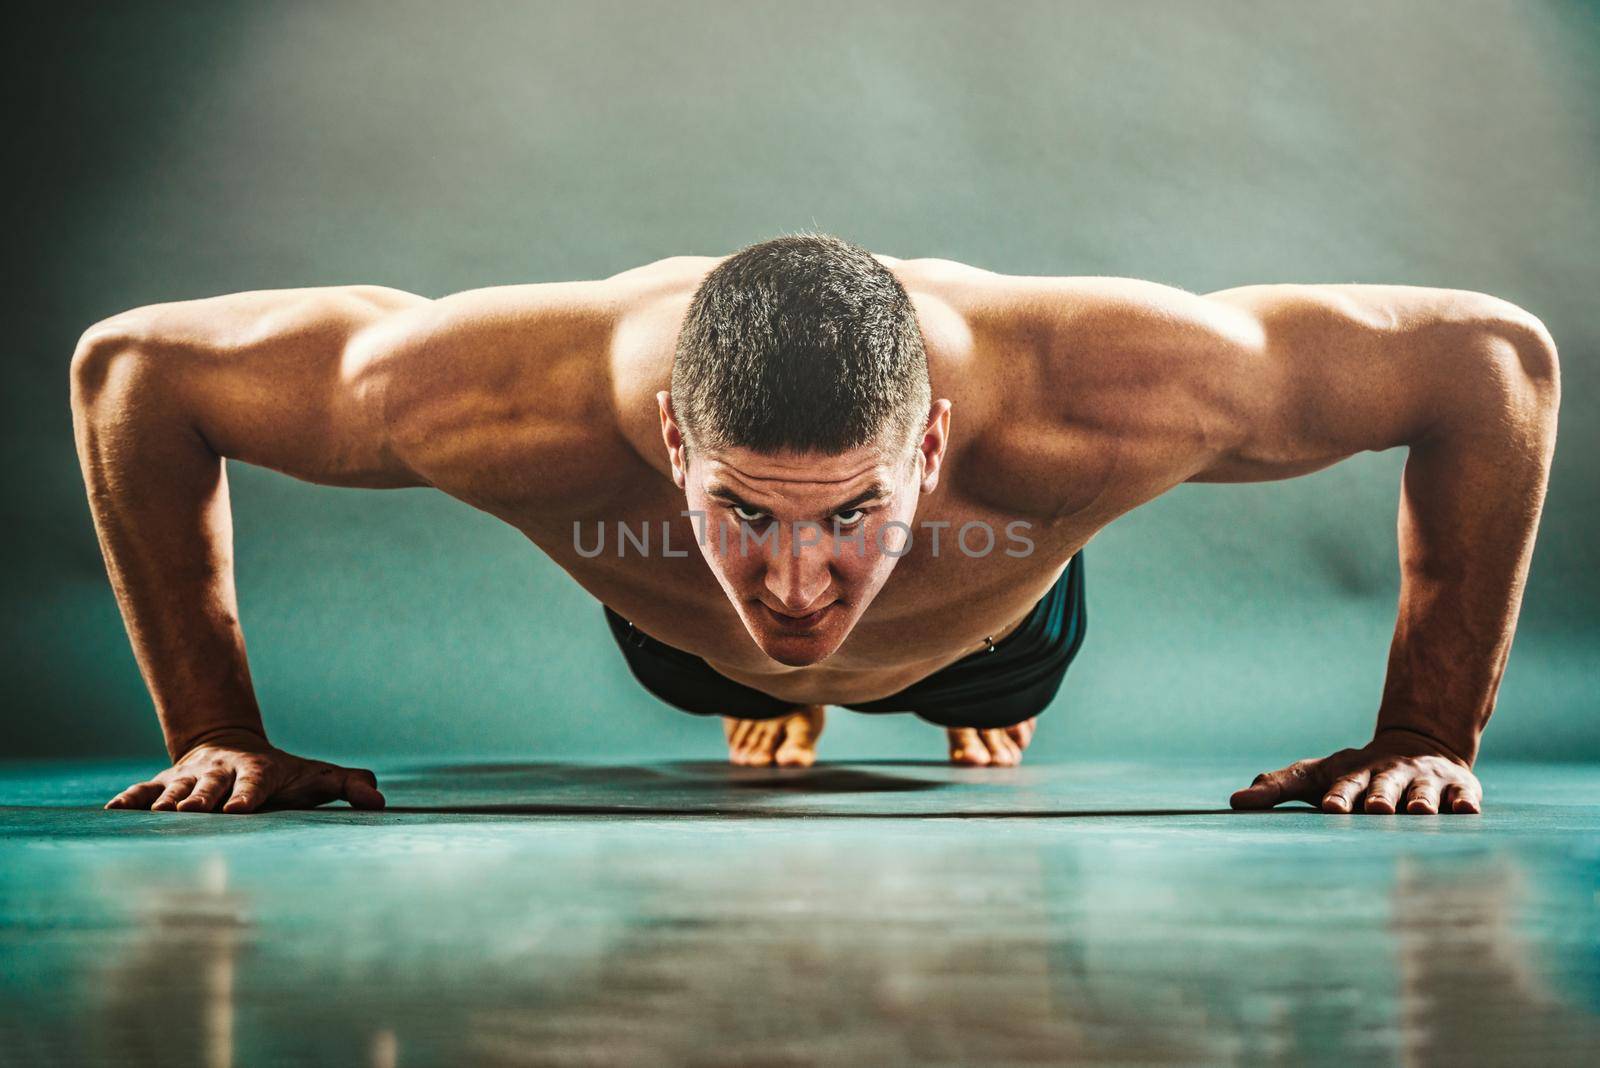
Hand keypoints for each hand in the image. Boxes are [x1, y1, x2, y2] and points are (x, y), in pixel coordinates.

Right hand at [104, 729, 385, 813]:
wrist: (235, 746)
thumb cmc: (286, 774)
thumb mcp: (319, 777)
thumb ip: (350, 785)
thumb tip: (379, 802)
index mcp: (259, 771)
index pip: (254, 783)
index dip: (247, 795)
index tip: (238, 811)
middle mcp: (222, 771)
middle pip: (211, 784)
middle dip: (201, 797)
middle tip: (190, 812)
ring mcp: (191, 776)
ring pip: (176, 786)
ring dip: (166, 800)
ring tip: (158, 815)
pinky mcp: (166, 782)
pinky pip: (145, 789)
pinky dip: (131, 799)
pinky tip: (114, 811)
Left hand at [1230, 728, 1481, 814]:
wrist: (1418, 745)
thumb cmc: (1355, 774)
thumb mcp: (1317, 776)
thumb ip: (1278, 787)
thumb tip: (1233, 802)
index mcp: (1353, 774)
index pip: (1342, 785)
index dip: (1337, 796)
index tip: (1330, 808)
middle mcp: (1389, 775)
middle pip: (1382, 787)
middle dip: (1379, 797)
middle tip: (1375, 809)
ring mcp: (1424, 780)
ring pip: (1422, 791)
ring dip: (1420, 800)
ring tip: (1418, 811)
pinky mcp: (1458, 788)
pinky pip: (1463, 795)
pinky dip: (1464, 802)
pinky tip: (1465, 811)